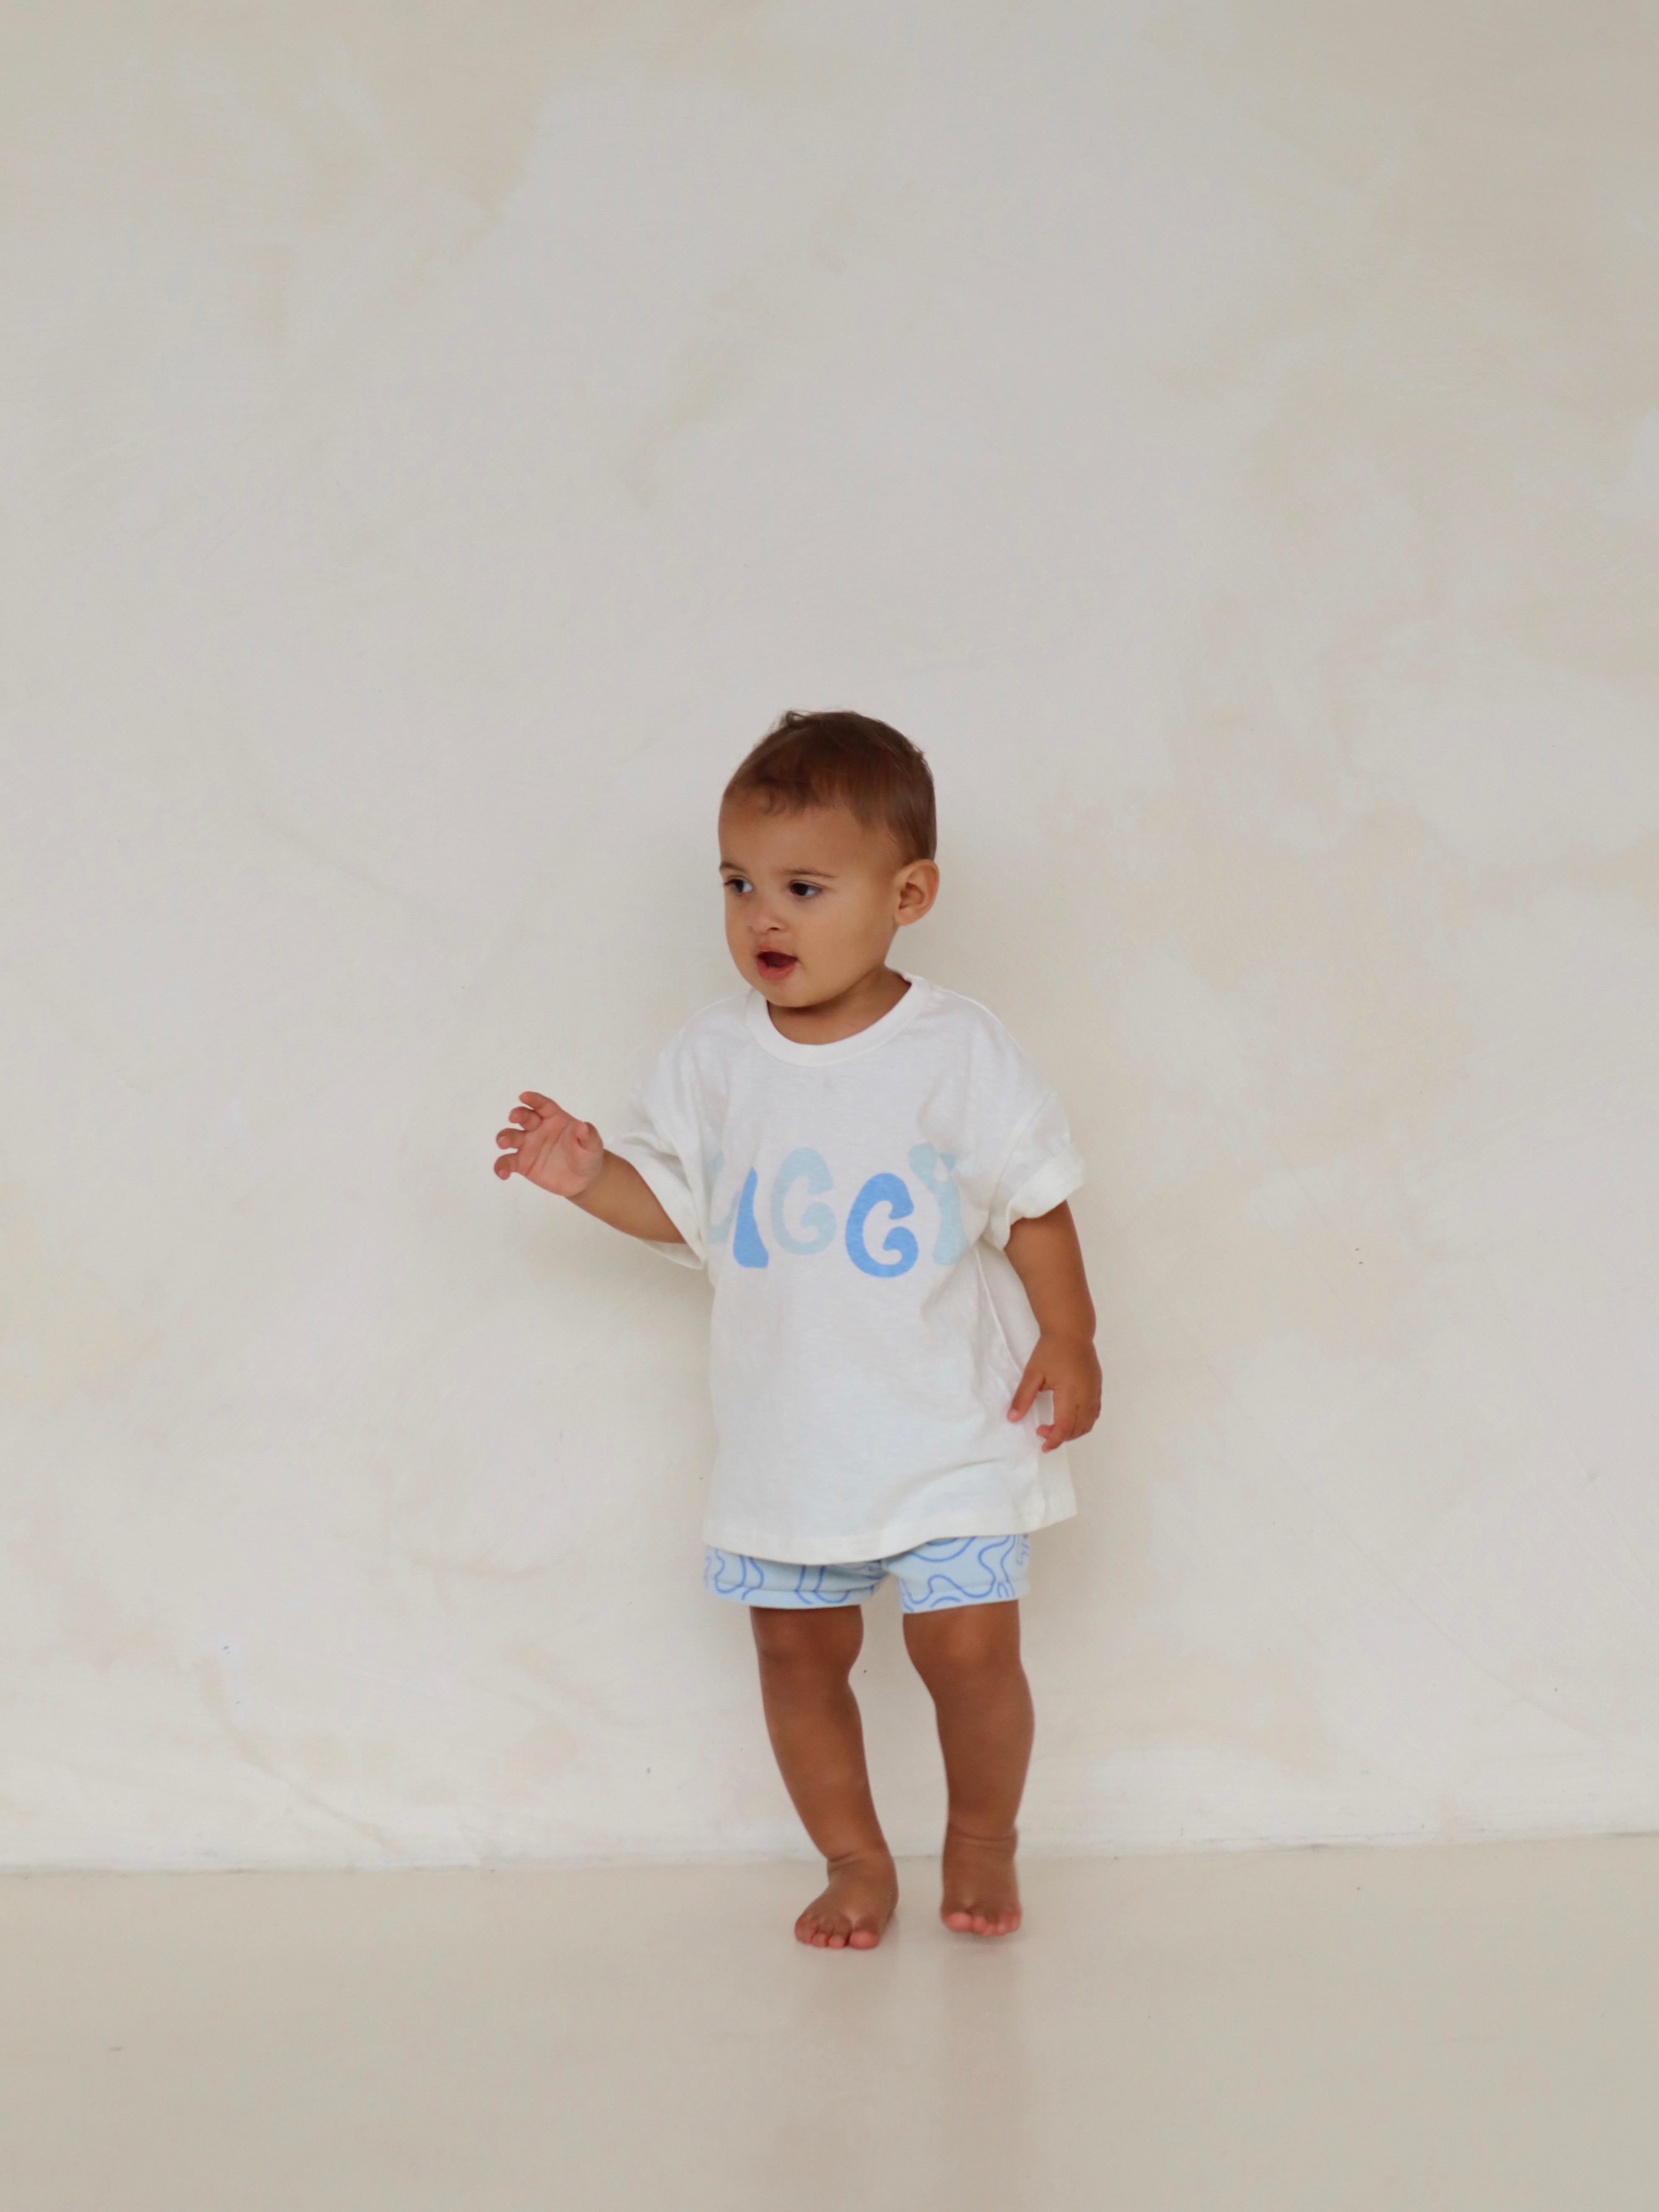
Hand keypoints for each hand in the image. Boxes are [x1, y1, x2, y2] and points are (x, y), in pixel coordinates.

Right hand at [494, 1091, 605, 1197]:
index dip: (534, 1100)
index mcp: (555, 1118)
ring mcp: (528, 1146)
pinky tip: (503, 1174)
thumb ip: (588, 1135)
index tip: (524, 1096)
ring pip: (511, 1136)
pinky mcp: (522, 1163)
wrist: (584, 1180)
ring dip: (504, 1137)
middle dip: (517, 1115)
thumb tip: (582, 1126)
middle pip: (524, 1117)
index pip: (543, 1105)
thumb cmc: (588, 1155)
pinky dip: (501, 1166)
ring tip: (504, 1143)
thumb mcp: (593, 1146)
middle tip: (514, 1117)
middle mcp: (538, 1129)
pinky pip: (508, 1162)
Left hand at [1008, 1332, 1101, 1451]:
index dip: (1054, 1440)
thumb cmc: (1050, 1350)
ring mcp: (1095, 1392)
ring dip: (1073, 1432)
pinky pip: (1094, 1413)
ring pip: (1088, 1423)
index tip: (1042, 1445)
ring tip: (1055, 1427)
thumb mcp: (1032, 1373)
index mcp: (1070, 1393)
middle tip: (1042, 1431)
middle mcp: (1087, 1396)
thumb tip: (1012, 1418)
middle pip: (1078, 1429)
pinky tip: (1070, 1418)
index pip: (1065, 1426)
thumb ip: (1023, 1397)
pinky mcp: (1097, 1388)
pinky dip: (1083, 1422)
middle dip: (1061, 1437)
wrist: (1071, 1331)